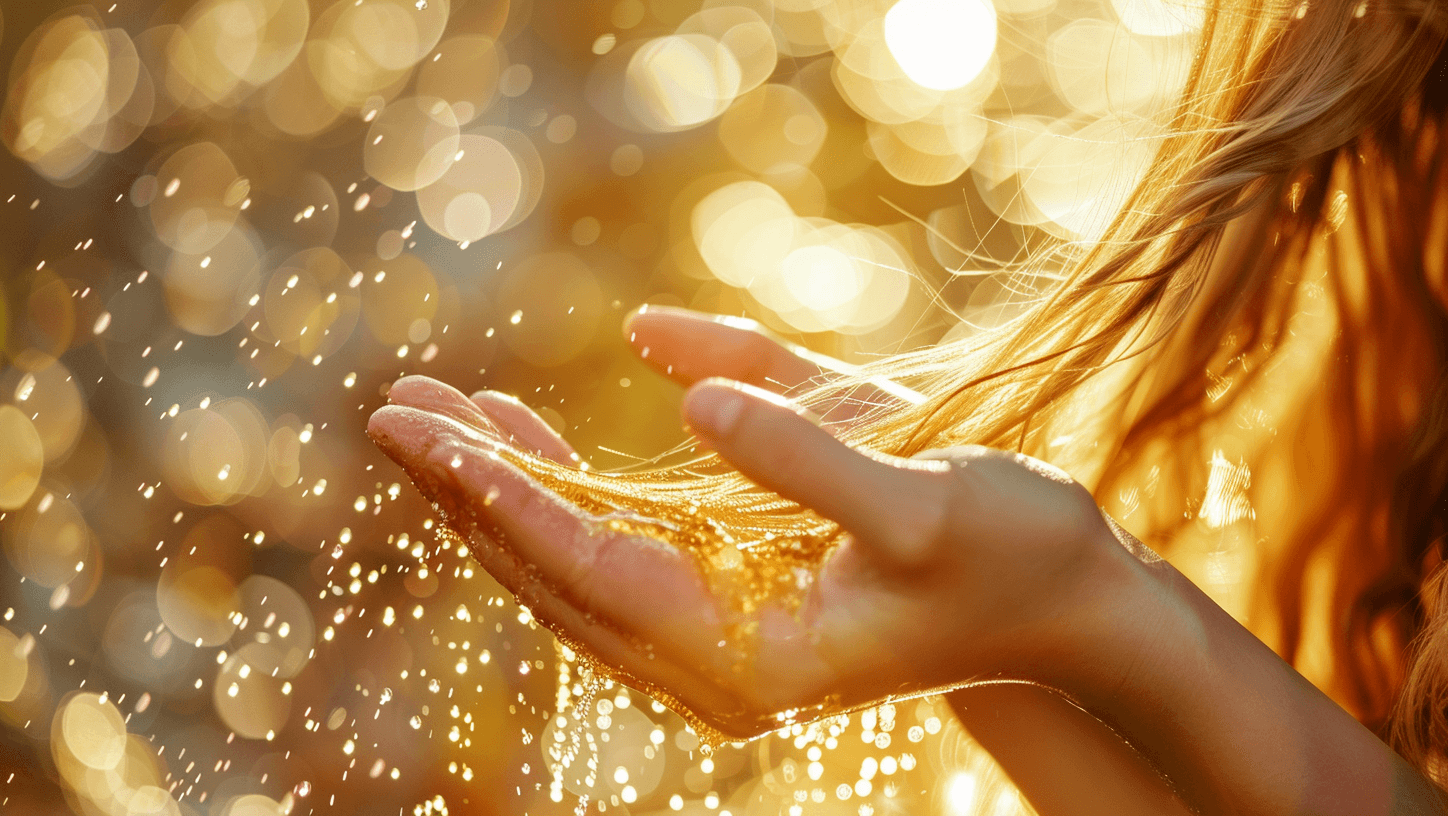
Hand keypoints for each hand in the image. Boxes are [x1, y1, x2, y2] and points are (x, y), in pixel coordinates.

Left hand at [366, 312, 1134, 739]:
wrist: (1069, 605)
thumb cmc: (1015, 556)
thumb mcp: (924, 500)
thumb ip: (800, 453)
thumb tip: (679, 391)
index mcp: (755, 659)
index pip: (598, 576)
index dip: (513, 503)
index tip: (432, 440)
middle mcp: (717, 664)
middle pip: (562, 577)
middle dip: (476, 493)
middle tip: (393, 412)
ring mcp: (717, 637)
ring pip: (574, 567)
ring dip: (503, 490)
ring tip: (433, 417)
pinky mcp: (728, 599)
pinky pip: (614, 550)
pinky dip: (558, 496)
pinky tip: (515, 444)